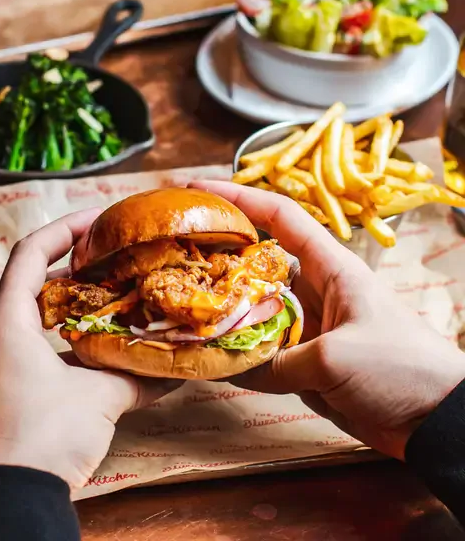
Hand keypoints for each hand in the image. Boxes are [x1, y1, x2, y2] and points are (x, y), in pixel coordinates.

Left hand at [0, 209, 177, 489]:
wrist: (6, 495)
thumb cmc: (43, 435)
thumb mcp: (99, 400)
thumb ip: (139, 379)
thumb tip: (180, 370)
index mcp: (8, 319)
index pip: (31, 251)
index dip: (65, 229)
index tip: (100, 219)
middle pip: (28, 276)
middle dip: (68, 261)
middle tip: (107, 255)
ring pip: (28, 308)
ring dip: (64, 296)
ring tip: (104, 289)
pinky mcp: (3, 381)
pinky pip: (30, 336)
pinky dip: (60, 328)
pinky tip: (92, 338)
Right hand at [189, 180, 464, 459]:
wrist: (438, 420)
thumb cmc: (400, 369)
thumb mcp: (334, 358)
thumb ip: (278, 360)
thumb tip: (232, 365)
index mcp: (331, 268)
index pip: (281, 216)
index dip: (240, 197)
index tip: (199, 190)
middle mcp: (314, 289)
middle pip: (256, 261)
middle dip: (217, 254)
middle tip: (173, 252)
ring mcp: (308, 325)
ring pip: (253, 308)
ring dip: (221, 309)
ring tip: (178, 303)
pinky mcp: (305, 361)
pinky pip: (261, 352)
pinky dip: (236, 356)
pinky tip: (206, 358)